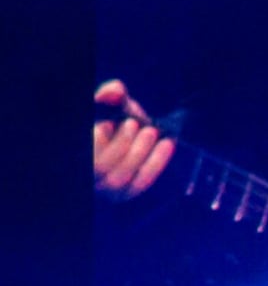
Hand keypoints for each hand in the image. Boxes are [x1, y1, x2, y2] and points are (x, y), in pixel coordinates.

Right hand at [92, 81, 173, 198]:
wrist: (135, 136)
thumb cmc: (117, 121)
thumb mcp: (113, 106)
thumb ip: (111, 96)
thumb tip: (114, 91)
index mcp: (83, 153)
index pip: (88, 155)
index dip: (96, 140)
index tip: (108, 123)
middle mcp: (89, 175)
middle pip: (100, 167)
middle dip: (120, 144)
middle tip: (135, 124)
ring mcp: (105, 188)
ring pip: (118, 179)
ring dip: (138, 153)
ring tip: (150, 131)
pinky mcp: (125, 194)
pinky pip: (140, 184)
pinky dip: (156, 163)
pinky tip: (167, 144)